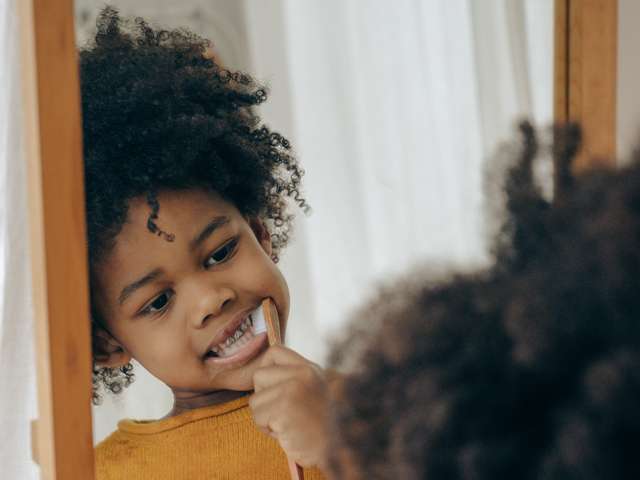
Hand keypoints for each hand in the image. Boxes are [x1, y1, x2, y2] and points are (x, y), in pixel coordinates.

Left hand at [250, 345, 330, 470]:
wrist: (335, 450)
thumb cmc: (318, 426)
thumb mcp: (311, 391)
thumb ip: (291, 378)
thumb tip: (261, 374)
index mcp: (309, 368)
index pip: (274, 351)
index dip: (266, 368)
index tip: (270, 386)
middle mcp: (302, 374)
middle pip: (259, 375)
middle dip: (262, 396)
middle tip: (280, 411)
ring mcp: (293, 389)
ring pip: (255, 399)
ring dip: (264, 416)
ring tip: (285, 424)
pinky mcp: (284, 407)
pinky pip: (257, 416)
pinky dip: (266, 428)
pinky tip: (284, 432)